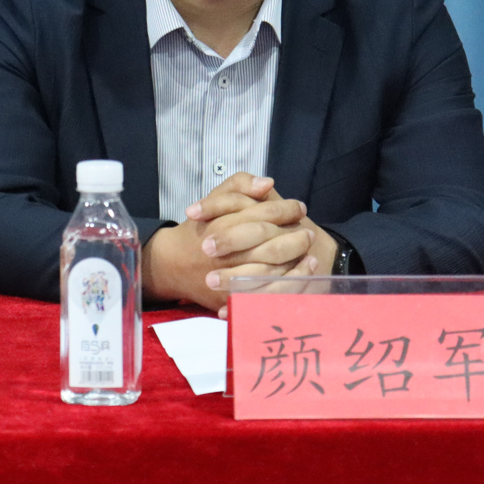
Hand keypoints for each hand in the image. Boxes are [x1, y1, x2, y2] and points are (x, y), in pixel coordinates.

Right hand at [141, 173, 319, 312]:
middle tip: (309, 233)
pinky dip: (286, 286)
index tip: (300, 207)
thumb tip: (268, 184)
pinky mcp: (232, 299)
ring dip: (296, 264)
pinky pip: (265, 295)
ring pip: (271, 273)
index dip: (287, 210)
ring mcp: (229, 279)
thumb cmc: (201, 228)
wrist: (173, 264)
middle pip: (271, 245)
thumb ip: (240, 184)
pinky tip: (299, 275)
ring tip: (311, 254)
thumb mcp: (216, 198)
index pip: (264, 215)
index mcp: (222, 223)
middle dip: (295, 238)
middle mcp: (226, 253)